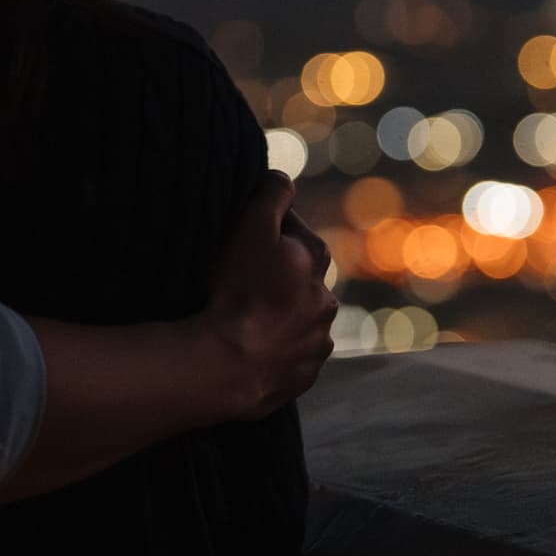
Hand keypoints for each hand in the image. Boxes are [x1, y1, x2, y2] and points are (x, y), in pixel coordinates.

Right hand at [192, 178, 337, 421]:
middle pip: (295, 277)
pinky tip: (247, 348)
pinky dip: (273, 351)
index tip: (236, 244)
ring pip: (295, 319)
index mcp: (316, 259)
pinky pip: (288, 356)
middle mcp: (326, 301)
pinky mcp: (304, 376)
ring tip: (239, 320)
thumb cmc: (238, 291)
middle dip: (273, 276)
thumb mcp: (251, 227)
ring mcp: (316, 342)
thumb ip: (271, 194)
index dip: (260, 232)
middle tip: (234, 283)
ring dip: (275, 316)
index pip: (289, 230)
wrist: (229, 366)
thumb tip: (284, 179)